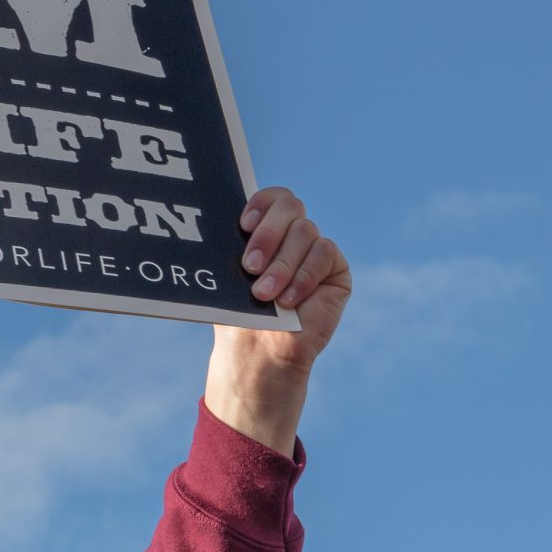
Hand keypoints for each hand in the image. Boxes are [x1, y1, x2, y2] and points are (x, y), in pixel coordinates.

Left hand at [205, 187, 350, 454]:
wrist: (259, 353)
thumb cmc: (241, 314)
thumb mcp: (231, 275)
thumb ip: (234, 245)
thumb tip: (215, 218)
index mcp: (267, 229)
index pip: (272, 197)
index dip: (261, 203)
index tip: (242, 225)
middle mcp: (292, 234)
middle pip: (290, 206)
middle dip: (268, 234)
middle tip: (250, 266)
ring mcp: (315, 249)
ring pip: (305, 231)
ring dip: (282, 265)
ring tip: (264, 295)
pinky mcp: (335, 269)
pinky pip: (324, 254)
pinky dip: (303, 276)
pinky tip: (288, 300)